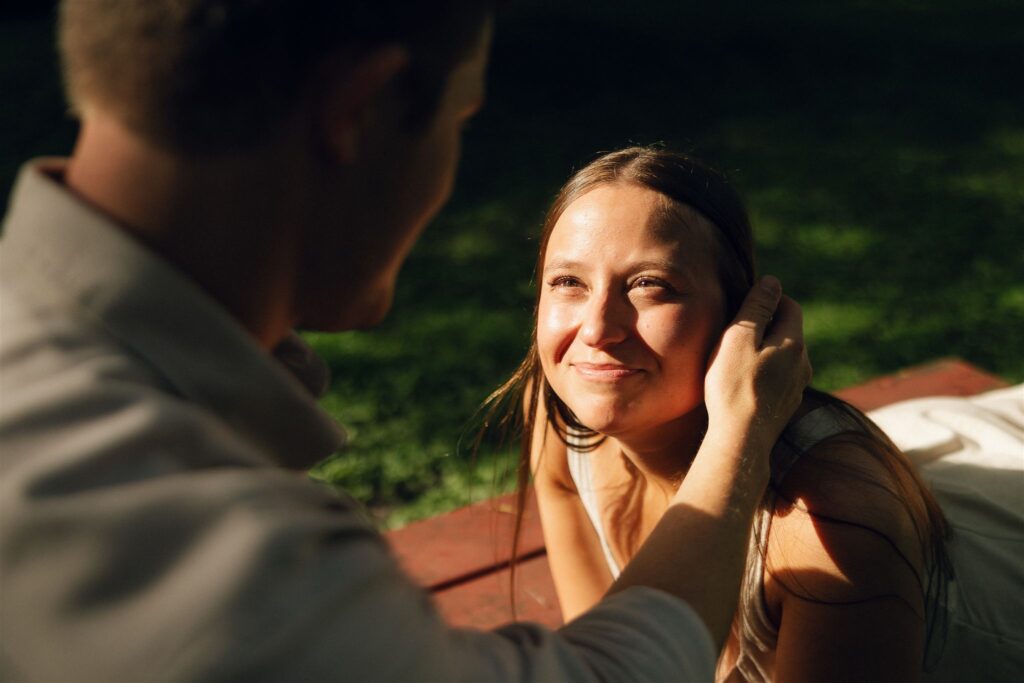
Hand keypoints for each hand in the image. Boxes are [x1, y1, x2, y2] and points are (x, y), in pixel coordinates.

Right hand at [704, 276, 810, 451]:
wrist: (740, 440)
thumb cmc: (733, 386)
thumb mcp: (739, 338)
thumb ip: (756, 308)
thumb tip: (772, 282)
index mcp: (793, 342)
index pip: (790, 306)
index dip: (769, 300)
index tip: (746, 305)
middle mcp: (802, 363)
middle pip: (789, 332)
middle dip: (767, 326)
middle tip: (737, 332)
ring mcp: (796, 387)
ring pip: (785, 358)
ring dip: (766, 352)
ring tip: (738, 359)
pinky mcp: (786, 407)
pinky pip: (779, 379)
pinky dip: (765, 374)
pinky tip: (744, 384)